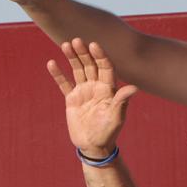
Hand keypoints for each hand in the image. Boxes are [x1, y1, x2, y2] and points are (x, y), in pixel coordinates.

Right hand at [48, 39, 137, 157]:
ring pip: (77, 70)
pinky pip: (64, 83)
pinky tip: (51, 63)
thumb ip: (122, 101)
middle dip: (84, 53)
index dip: (100, 56)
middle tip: (77, 40)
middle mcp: (96, 87)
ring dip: (72, 58)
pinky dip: (58, 74)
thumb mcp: (116, 117)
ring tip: (65, 45)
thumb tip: (134, 87)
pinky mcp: (72, 98)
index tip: (94, 45)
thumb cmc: (108, 132)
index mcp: (109, 89)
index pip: (105, 68)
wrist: (93, 146)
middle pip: (90, 65)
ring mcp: (83, 91)